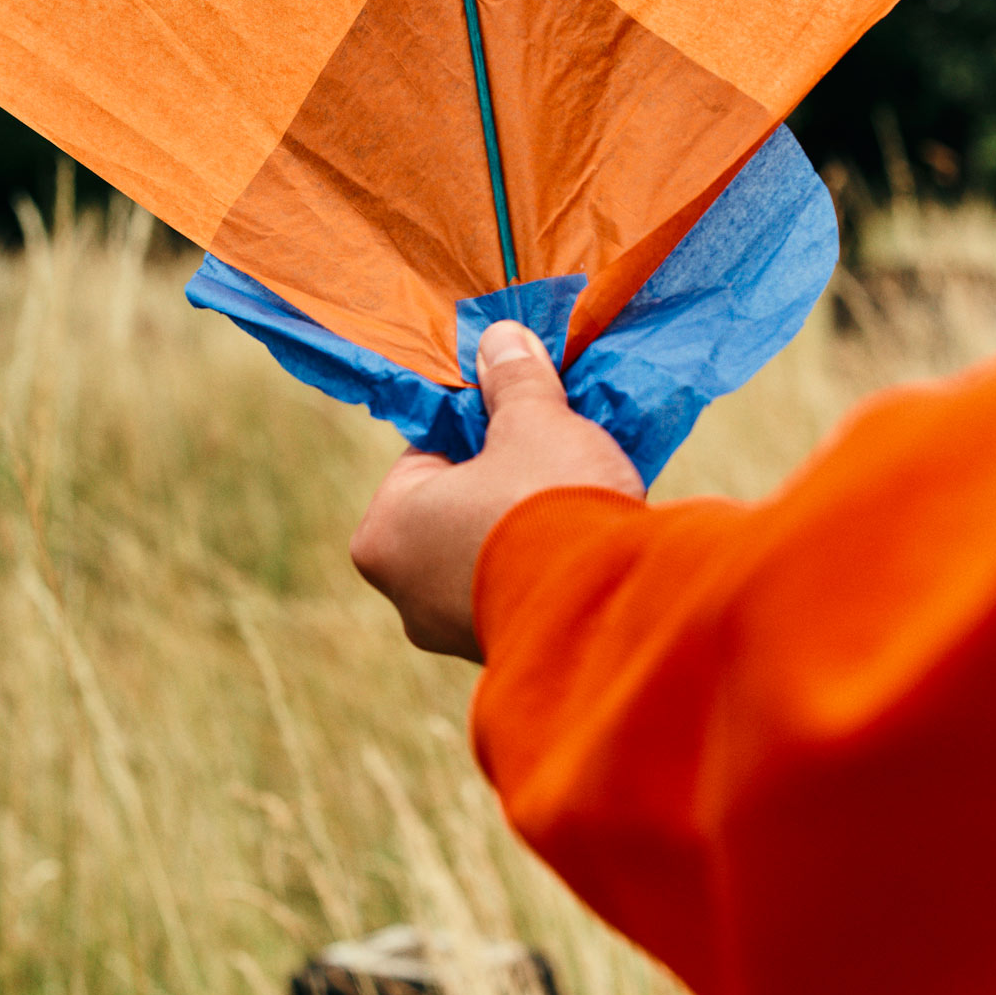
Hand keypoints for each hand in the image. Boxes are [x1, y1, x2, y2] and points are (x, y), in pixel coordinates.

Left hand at [350, 320, 643, 660]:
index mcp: (383, 533)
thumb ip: (512, 380)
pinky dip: (547, 566)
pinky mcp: (506, 655)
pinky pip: (522, 591)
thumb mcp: (533, 422)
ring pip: (491, 553)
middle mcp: (404, 594)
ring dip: (529, 525)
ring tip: (578, 496)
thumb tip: (500, 340)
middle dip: (505, 479)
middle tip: (554, 452)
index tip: (520, 412)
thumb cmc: (547, 503)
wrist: (612, 611)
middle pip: (458, 506)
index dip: (479, 424)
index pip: (427, 454)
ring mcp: (453, 633)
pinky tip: (586, 542)